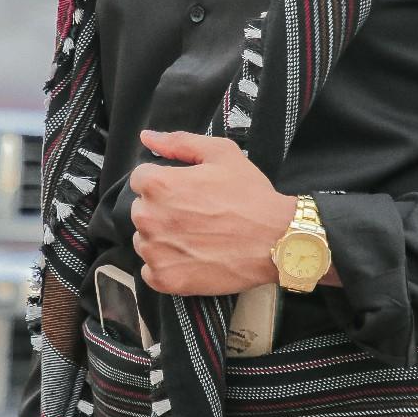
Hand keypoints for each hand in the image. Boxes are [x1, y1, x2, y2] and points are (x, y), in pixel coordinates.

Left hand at [129, 128, 295, 296]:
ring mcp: (154, 251)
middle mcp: (149, 218)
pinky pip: (151, 270)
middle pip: (141, 210)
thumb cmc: (250, 196)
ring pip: (144, 240)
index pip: (140, 179)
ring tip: (195, 237)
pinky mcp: (164, 278)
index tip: (186, 192)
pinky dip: (166, 265)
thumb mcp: (221, 154)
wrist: (276, 240)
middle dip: (162, 210)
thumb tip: (147, 137)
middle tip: (195, 215)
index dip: (164, 182)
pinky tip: (191, 258)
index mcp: (158, 184)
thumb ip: (179, 142)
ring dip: (162, 238)